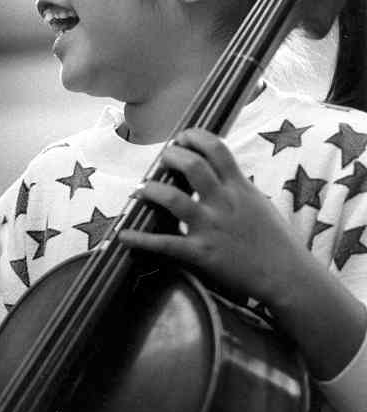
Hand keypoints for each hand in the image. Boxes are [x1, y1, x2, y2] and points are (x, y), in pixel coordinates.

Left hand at [119, 127, 305, 305]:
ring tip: (142, 189)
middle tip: (163, 158)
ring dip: (151, 190)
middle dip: (171, 156)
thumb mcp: (259, 203)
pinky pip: (166, 243)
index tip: (183, 136)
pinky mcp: (202, 253)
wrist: (287, 276)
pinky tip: (124, 236)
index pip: (216, 148)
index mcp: (239, 187)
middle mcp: (223, 202)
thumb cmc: (276, 240)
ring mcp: (210, 227)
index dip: (195, 136)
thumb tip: (219, 172)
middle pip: (192, 165)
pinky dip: (141, 240)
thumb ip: (237, 186)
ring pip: (172, 198)